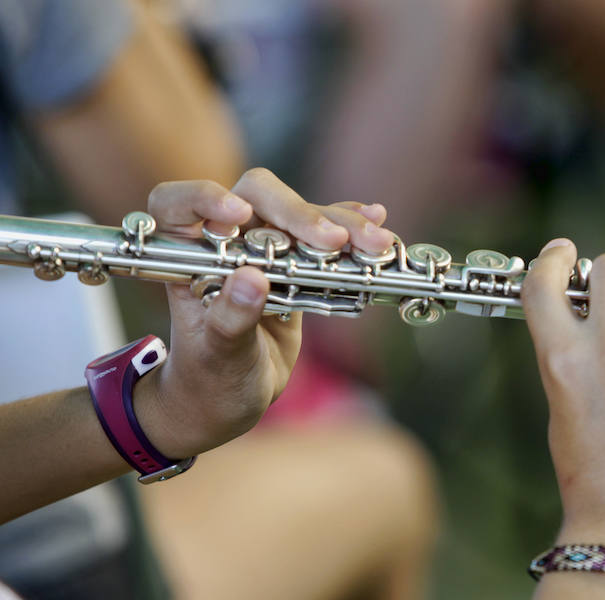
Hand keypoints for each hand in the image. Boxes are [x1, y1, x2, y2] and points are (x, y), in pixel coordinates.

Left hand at [135, 168, 394, 457]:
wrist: (233, 397)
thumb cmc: (211, 380)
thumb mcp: (218, 357)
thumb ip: (230, 319)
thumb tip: (252, 278)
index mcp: (185, 257)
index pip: (178, 204)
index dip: (203, 197)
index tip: (238, 215)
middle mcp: (224, 240)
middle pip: (256, 197)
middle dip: (298, 212)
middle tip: (333, 242)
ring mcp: (263, 245)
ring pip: (300, 214)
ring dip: (342, 224)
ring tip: (376, 244)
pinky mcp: (296, 259)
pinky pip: (325, 234)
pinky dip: (353, 228)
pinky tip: (379, 224)